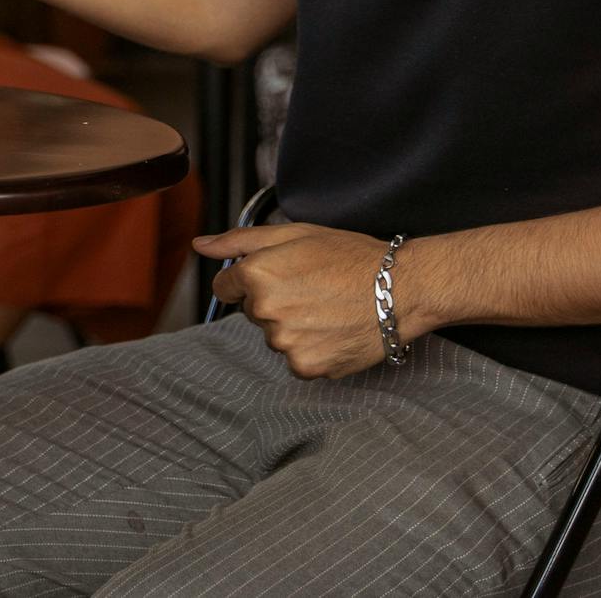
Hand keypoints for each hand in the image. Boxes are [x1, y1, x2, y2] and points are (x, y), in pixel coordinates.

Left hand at [192, 222, 396, 378]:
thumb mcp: (294, 234)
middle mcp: (265, 311)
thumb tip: (199, 245)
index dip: (252, 279)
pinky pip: (296, 359)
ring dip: (294, 327)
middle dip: (276, 301)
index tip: (281, 277)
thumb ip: (239, 240)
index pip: (227, 286)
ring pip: (276, 337)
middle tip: (314, 289)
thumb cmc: (350, 257)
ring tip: (329, 309)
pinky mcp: (306, 367)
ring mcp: (285, 342)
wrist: (401, 289)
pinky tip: (334, 331)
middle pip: (254, 312)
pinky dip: (312, 349)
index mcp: (256, 274)